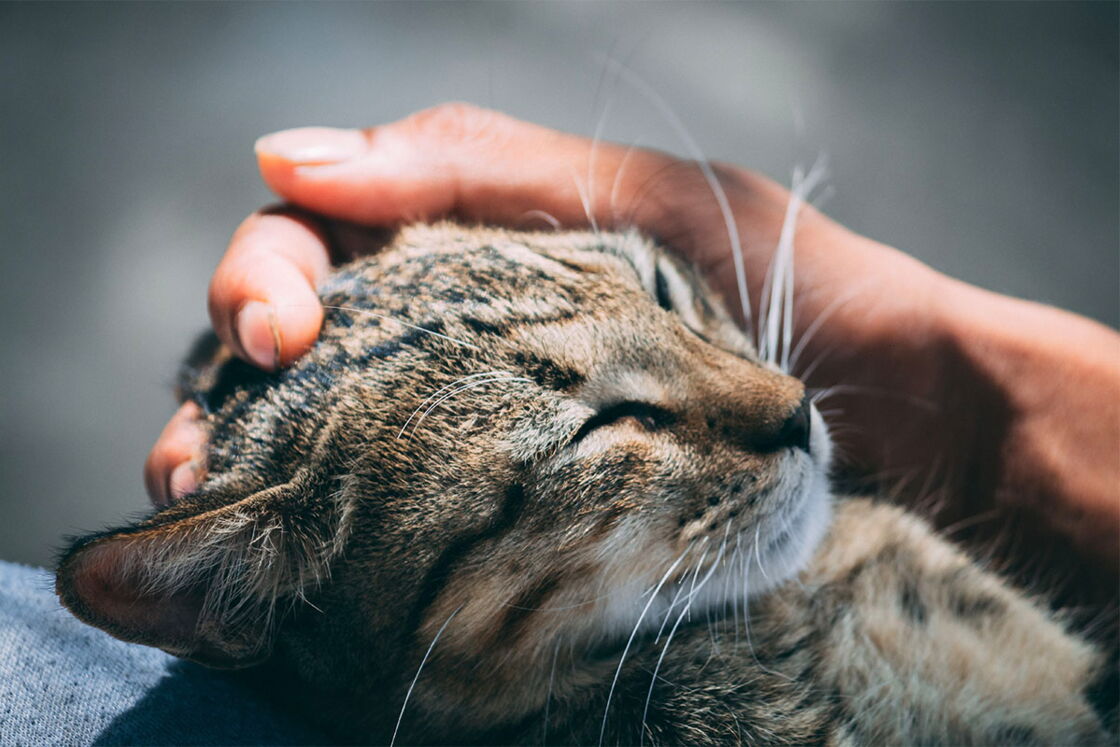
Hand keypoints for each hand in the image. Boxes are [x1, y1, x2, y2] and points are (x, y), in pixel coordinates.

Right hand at [145, 104, 1117, 588]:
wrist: (900, 418)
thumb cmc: (788, 288)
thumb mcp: (638, 197)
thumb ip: (473, 164)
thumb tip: (285, 153)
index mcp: (480, 242)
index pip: (324, 235)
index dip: (267, 269)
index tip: (270, 328)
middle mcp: (464, 328)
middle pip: (301, 339)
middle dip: (229, 378)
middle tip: (201, 446)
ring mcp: (482, 421)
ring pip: (323, 427)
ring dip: (243, 462)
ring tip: (202, 503)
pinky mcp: (510, 506)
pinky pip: (392, 508)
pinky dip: (317, 527)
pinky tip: (274, 559)